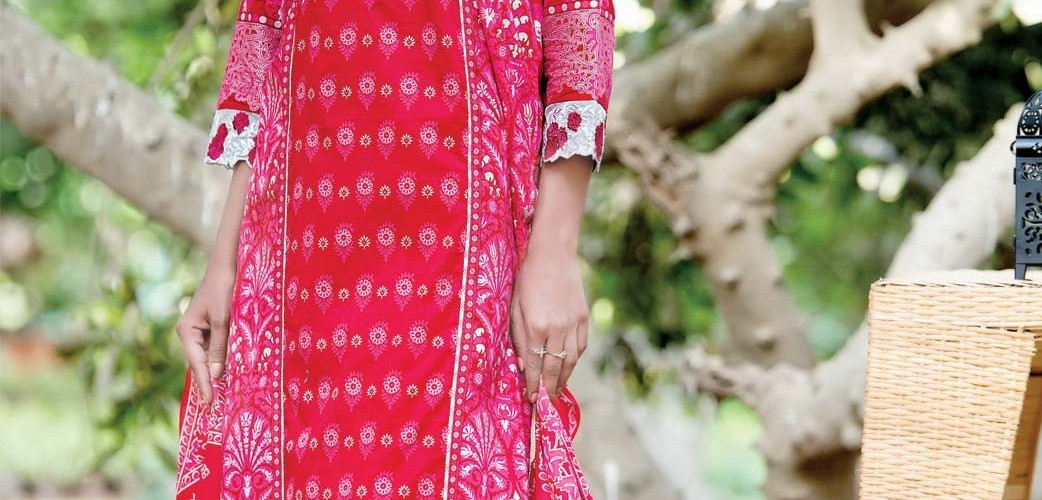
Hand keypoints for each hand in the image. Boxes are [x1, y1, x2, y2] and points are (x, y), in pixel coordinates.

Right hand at [175, 263, 235, 404]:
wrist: (227, 264)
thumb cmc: (224, 288)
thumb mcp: (224, 319)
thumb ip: (220, 347)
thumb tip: (216, 375)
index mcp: (187, 331)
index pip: (197, 364)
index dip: (205, 384)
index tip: (210, 403)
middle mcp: (190, 332)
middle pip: (201, 362)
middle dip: (211, 380)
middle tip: (218, 406)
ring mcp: (200, 329)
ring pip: (209, 356)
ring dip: (218, 370)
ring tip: (225, 393)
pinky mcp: (210, 326)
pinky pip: (216, 347)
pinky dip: (223, 358)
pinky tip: (231, 370)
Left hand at [510, 241, 588, 401]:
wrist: (553, 254)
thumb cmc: (527, 278)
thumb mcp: (515, 307)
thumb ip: (518, 336)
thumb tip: (520, 364)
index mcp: (535, 325)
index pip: (533, 363)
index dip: (532, 383)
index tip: (531, 399)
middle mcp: (557, 328)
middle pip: (554, 367)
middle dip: (549, 388)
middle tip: (545, 403)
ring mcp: (574, 323)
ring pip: (570, 360)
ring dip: (564, 378)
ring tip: (557, 390)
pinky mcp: (584, 318)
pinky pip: (581, 346)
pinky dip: (574, 360)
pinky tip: (568, 366)